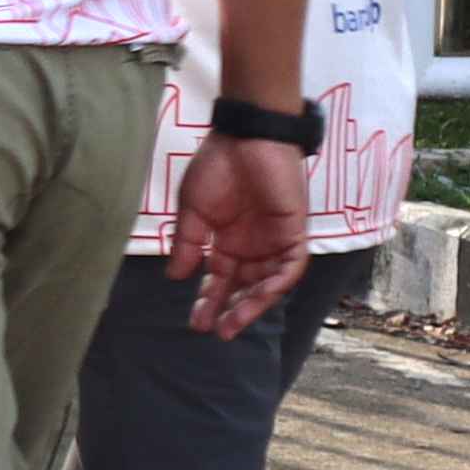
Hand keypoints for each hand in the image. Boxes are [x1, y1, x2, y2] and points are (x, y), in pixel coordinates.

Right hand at [167, 131, 310, 338]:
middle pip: (244, 288)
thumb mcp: (192, 209)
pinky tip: (260, 297)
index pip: (219, 279)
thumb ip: (187, 243)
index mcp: (227, 241)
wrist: (246, 138)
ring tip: (233, 323)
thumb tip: (176, 276)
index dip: (208, 300)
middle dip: (229, 310)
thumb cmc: (217, 167)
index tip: (195, 322)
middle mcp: (252, 246)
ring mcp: (273, 241)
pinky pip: (290, 267)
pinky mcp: (292, 233)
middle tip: (214, 331)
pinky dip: (277, 283)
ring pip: (267, 283)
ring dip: (252, 305)